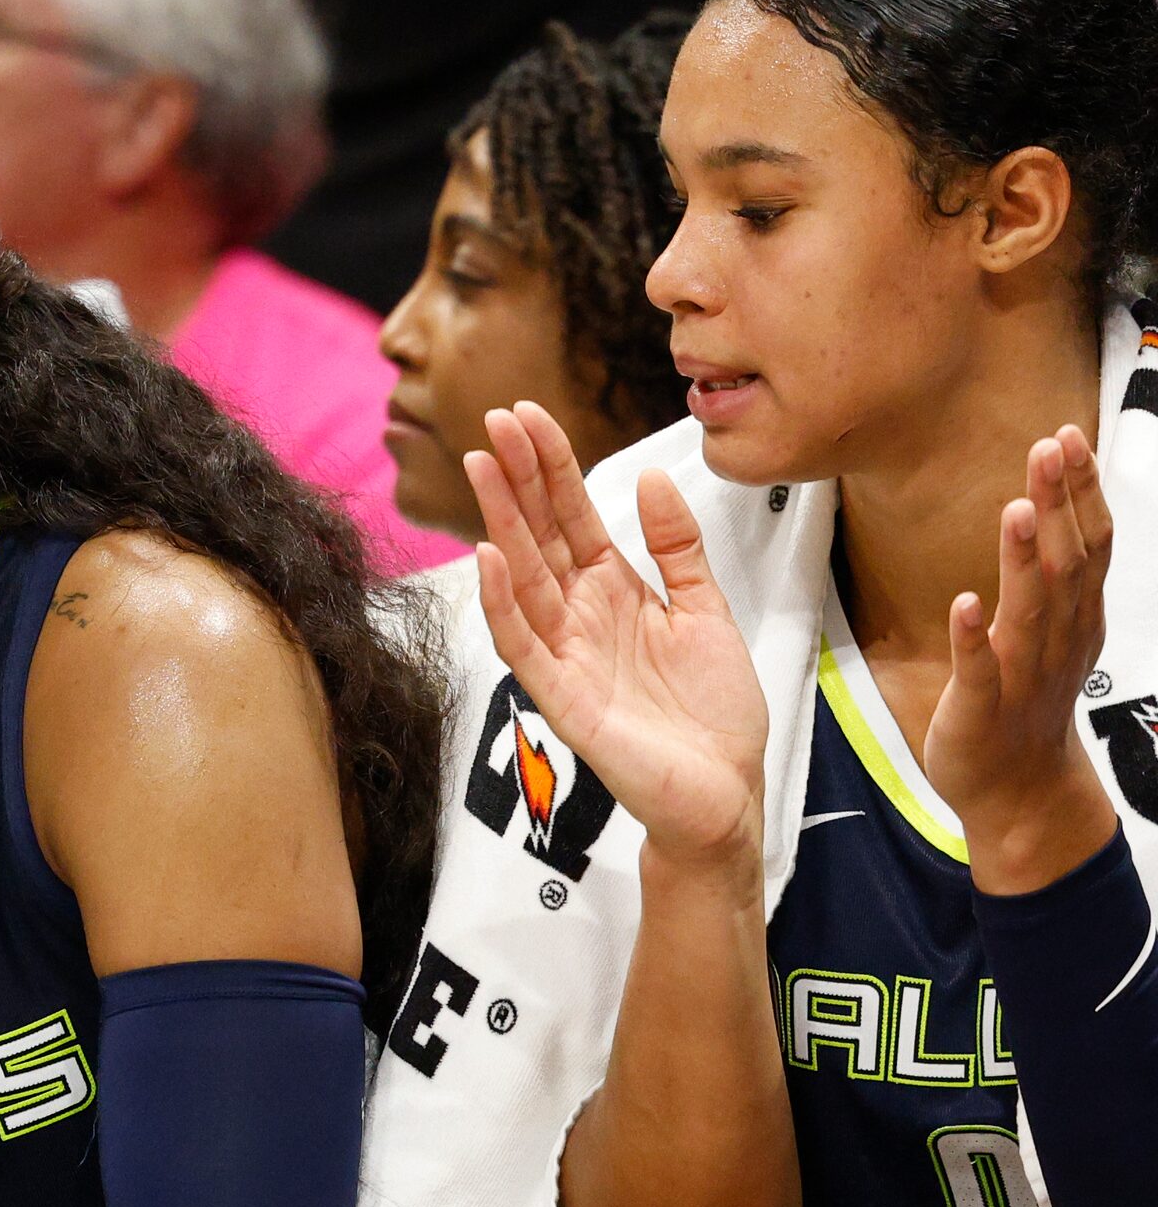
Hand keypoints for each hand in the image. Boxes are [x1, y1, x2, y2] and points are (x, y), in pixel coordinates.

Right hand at [465, 403, 769, 873]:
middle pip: (540, 536)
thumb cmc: (713, 715)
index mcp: (614, 593)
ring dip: (500, 522)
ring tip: (481, 467)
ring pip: (524, 578)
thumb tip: (651, 477)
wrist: (725, 792)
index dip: (551, 466)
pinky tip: (490, 558)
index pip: (572, 517)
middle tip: (492, 422)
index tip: (526, 415)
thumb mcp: (707, 610)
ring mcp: (567, 657)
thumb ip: (678, 547)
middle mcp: (581, 618)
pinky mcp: (564, 699)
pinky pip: (525, 645)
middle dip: (516, 478)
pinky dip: (503, 603)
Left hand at [924, 425, 1119, 893]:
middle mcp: (1058, 640)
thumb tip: (1053, 503)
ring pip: (1029, 610)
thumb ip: (1055, 574)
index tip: (1068, 437)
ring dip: (1022, 558)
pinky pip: (978, 671)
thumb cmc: (1028, 703)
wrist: (1021, 789)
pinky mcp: (981, 708)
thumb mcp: (1056, 630)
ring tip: (1015, 508)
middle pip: (1065, 562)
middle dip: (1059, 504)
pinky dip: (973, 638)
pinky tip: (963, 603)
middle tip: (1049, 447)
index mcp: (1075, 618)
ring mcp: (1022, 674)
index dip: (1082, 490)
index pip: (1089, 543)